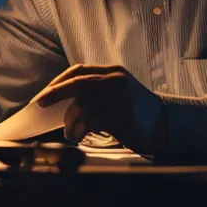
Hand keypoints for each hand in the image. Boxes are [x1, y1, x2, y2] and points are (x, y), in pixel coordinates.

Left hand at [38, 64, 165, 153]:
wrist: (165, 125)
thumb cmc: (134, 113)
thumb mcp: (116, 95)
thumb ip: (94, 94)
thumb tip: (61, 105)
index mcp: (113, 72)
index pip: (79, 70)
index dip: (59, 82)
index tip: (44, 94)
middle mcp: (116, 80)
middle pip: (78, 83)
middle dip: (56, 93)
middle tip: (41, 104)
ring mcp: (120, 97)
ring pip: (83, 104)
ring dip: (70, 120)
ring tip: (68, 132)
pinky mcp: (122, 115)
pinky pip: (92, 120)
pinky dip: (80, 129)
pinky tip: (77, 136)